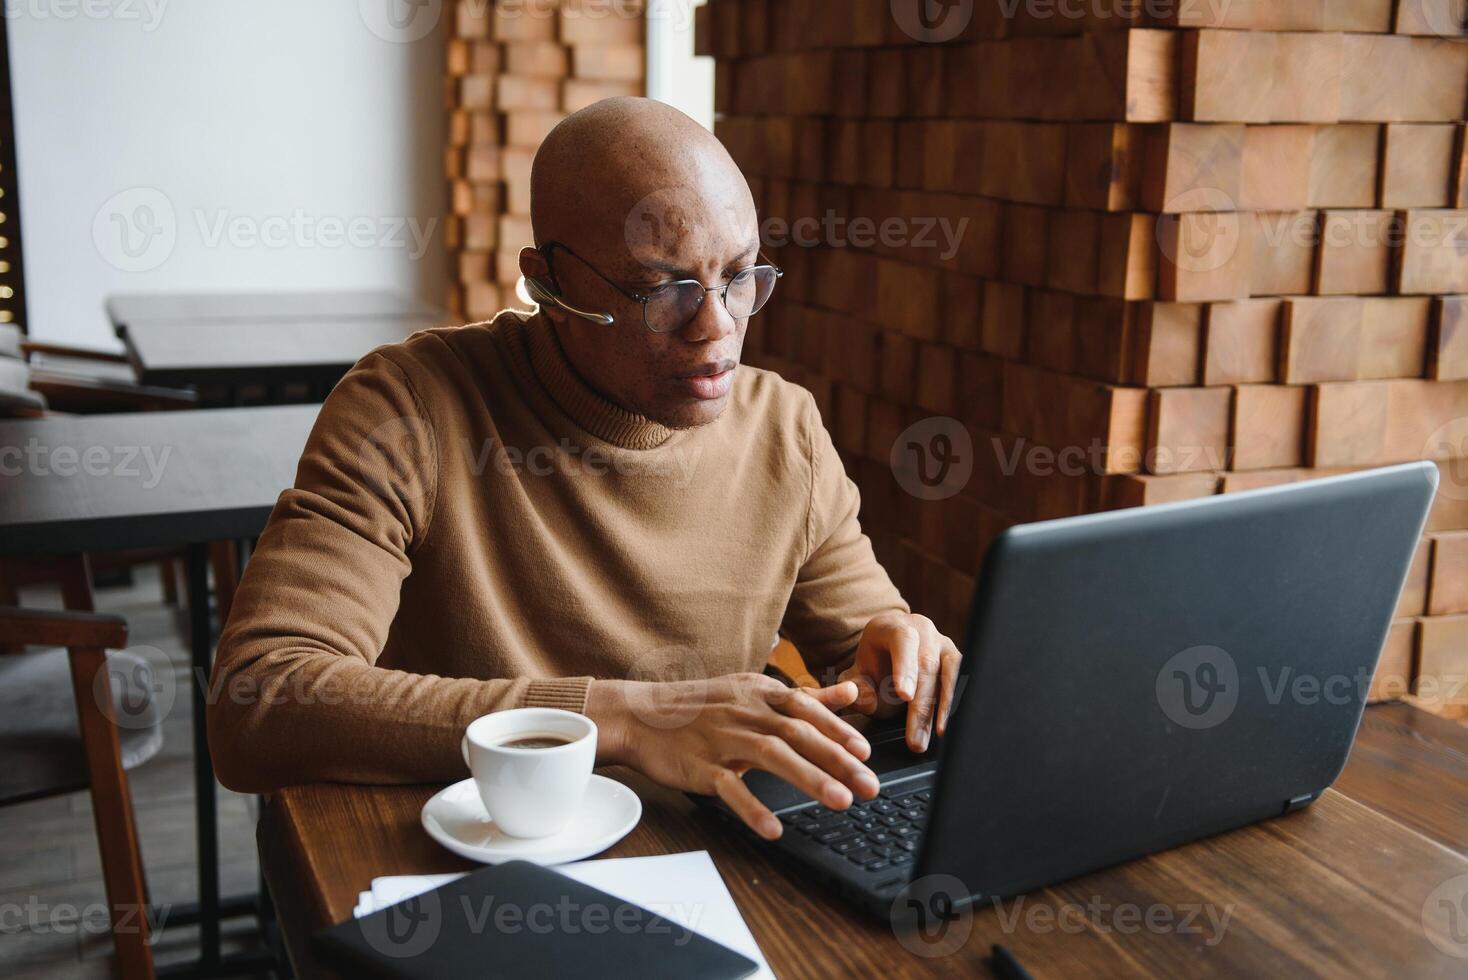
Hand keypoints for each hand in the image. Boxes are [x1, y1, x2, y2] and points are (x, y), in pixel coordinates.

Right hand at [586, 673, 879, 839]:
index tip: (866, 753)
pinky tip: (773, 828)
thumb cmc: (701, 705)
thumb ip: (806, 696)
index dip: (839, 730)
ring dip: (809, 779)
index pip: (807, 709)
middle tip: (868, 785)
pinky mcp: (700, 766)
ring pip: (771, 755)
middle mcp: (745, 713)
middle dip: (837, 759)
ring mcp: (722, 739)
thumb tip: (851, 691)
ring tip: (839, 801)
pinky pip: (729, 787)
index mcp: (760, 693)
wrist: (640, 715)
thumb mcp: (753, 691)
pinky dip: (752, 807)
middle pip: (798, 734)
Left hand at [838, 612, 961, 752]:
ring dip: (944, 706)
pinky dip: (955, 702)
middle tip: (915, 738)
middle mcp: (922, 630)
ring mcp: (942, 643)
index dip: (905, 667)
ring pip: (950, 671)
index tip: (904, 696)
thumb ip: (855, 687)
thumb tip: (866, 699)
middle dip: (922, 704)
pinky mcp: (955, 659)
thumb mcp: (856, 675)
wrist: (889, 654)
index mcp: (892, 627)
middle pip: (927, 663)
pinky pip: (961, 679)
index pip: (902, 640)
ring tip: (937, 735)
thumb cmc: (874, 666)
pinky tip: (948, 724)